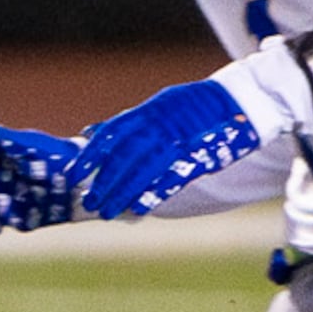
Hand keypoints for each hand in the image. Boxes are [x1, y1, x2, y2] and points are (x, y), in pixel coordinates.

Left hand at [69, 81, 261, 218]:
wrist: (240, 100)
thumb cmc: (195, 105)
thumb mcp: (157, 105)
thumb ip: (126, 123)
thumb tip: (90, 132)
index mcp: (146, 113)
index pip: (109, 135)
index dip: (89, 156)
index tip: (72, 175)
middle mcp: (158, 125)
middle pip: (122, 156)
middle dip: (103, 182)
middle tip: (88, 201)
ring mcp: (178, 140)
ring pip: (142, 170)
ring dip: (122, 193)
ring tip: (107, 211)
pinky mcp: (198, 155)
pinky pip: (171, 178)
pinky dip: (153, 194)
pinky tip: (138, 209)